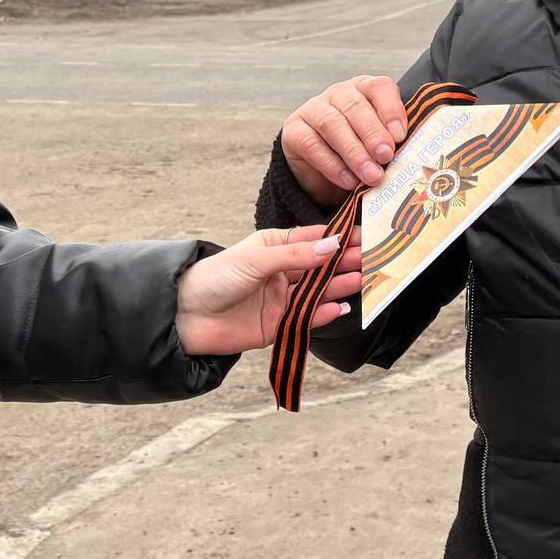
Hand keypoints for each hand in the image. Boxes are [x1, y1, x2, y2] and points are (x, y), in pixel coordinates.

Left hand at [174, 226, 364, 357]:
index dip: (339, 237)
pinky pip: (308, 317)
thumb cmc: (215, 277)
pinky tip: (341, 307)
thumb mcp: (256, 259)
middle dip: (346, 262)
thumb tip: (332, 246)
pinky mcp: (278, 324)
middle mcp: (281, 271)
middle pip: (321, 266)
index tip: (366, 234)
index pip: (314, 239)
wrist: (185, 316)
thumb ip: (296, 255)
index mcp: (274, 246)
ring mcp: (281, 298)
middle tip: (374, 259)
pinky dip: (325, 313)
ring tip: (364, 280)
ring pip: (318, 291)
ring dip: (340, 286)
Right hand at [280, 77, 409, 201]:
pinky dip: (332, 165)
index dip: (391, 109)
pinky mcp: (294, 130)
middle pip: (355, 107)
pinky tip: (349, 181)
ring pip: (333, 124)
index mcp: (364, 90)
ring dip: (354, 152)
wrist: (322, 171)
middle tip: (386, 157)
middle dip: (373, 133)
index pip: (379, 88)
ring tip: (371, 175)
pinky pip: (312, 144)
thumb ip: (392, 143)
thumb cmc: (360, 152)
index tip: (401, 136)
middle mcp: (339, 94)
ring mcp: (313, 109)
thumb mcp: (379, 144)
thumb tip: (414, 156)